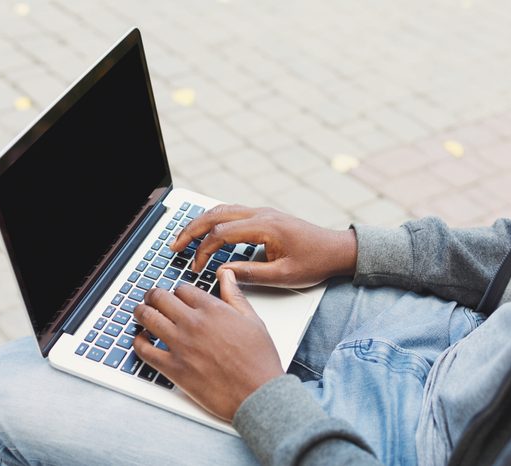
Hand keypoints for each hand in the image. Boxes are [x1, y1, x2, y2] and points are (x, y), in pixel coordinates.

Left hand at [132, 269, 282, 420]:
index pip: (182, 289)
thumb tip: (226, 275)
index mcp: (213, 309)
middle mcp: (193, 323)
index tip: (177, 296)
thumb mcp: (252, 320)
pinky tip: (141, 339)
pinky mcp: (173, 368)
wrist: (256, 393)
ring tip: (141, 312)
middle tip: (152, 298)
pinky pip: (144, 350)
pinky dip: (138, 342)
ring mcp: (180, 345)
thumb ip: (234, 295)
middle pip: (160, 298)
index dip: (178, 291)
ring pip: (147, 318)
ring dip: (141, 312)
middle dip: (153, 295)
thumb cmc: (258, 360)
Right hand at [170, 204, 357, 287]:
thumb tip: (223, 272)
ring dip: (201, 223)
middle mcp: (261, 214)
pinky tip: (206, 231)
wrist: (337, 249)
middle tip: (173, 246)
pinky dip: (214, 220)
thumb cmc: (315, 262)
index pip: (222, 234)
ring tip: (183, 238)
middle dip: (191, 230)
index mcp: (265, 227)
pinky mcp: (265, 216)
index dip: (204, 251)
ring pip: (222, 210)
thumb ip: (252, 273)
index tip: (196, 268)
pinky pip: (232, 212)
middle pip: (216, 215)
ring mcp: (263, 212)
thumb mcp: (284, 275)